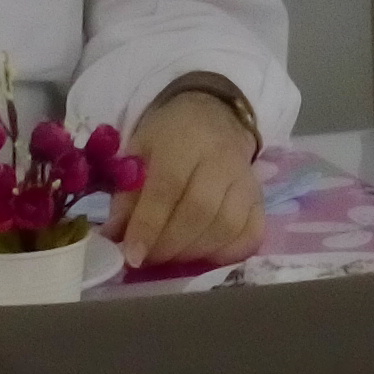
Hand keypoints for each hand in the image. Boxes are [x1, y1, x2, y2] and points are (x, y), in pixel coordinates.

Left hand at [105, 89, 266, 270]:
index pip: (168, 187)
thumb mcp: (138, 152)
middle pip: (199, 211)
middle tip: (149, 258)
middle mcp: (220, 159)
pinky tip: (205, 256)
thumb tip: (113, 238)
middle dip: (170, 244)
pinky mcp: (260, 197)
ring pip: (226, 226)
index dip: (149, 225)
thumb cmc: (168, 137)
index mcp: (183, 141)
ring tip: (172, 256)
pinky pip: (252, 233)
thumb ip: (126, 195)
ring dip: (195, 252)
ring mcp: (245, 179)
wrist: (214, 115)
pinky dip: (228, 253)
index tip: (132, 255)